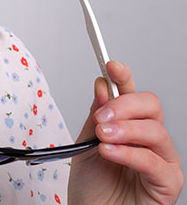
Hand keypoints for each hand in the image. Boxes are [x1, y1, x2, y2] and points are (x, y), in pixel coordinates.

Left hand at [67, 61, 182, 204]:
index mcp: (129, 125)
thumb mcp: (86, 144)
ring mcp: (161, 160)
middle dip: (124, 105)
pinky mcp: (167, 184)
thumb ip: (96, 115)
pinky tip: (111, 152)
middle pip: (151, 105)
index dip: (124, 77)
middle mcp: (149, 140)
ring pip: (155, 131)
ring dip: (125, 130)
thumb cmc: (92, 187)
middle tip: (100, 118)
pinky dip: (130, 154)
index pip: (133, 94)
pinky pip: (155, 162)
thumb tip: (103, 85)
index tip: (111, 65)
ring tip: (103, 137)